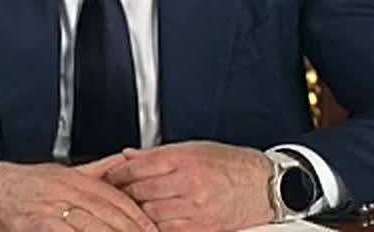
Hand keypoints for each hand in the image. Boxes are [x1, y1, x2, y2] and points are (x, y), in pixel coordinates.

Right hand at [0, 155, 157, 231]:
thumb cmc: (23, 183)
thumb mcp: (64, 172)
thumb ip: (96, 171)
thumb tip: (126, 162)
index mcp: (78, 179)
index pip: (119, 200)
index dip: (141, 219)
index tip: (156, 230)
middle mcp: (68, 191)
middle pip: (111, 215)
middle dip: (134, 231)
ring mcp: (53, 208)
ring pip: (93, 226)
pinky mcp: (37, 223)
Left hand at [103, 141, 274, 231]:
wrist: (264, 186)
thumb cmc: (231, 164)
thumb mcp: (194, 148)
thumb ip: (159, 154)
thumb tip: (128, 156)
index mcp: (184, 159)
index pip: (138, 167)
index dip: (118, 173)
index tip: (109, 177)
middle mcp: (188, 182)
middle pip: (140, 191)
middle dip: (124, 193)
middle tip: (114, 194)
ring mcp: (194, 207)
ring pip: (150, 213)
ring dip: (137, 212)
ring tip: (131, 208)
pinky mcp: (201, 228)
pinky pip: (167, 229)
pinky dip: (155, 226)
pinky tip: (150, 222)